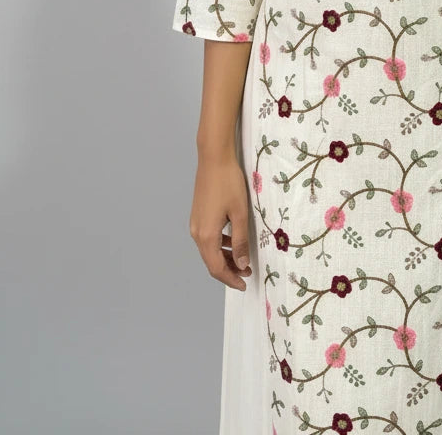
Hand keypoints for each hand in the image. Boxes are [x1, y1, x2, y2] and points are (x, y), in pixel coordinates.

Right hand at [189, 153, 252, 291]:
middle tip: (247, 273)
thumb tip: (242, 265)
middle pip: (211, 261)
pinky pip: (207, 238)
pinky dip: (220, 245)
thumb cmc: (229, 184)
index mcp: (206, 236)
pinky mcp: (198, 215)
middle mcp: (196, 233)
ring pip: (209, 250)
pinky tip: (232, 240)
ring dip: (224, 258)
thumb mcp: (239, 214)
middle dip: (228, 270)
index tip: (244, 284)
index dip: (230, 279)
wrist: (213, 158)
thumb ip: (240, 241)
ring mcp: (195, 224)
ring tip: (243, 259)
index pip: (217, 268)